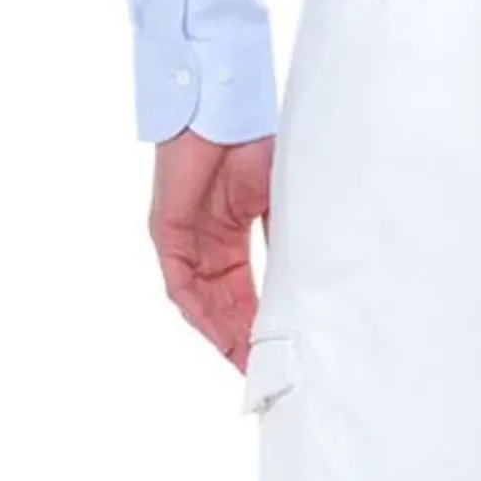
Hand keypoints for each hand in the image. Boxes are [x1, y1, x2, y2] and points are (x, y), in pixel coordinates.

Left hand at [149, 130, 274, 371]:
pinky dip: (201, 314)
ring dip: (223, 335)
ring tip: (246, 364)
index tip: (279, 354)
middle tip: (263, 373)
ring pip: (202, 302)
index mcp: (232, 233)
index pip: (246, 292)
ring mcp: (184, 238)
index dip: (261, 326)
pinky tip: (221, 337)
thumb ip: (289, 244)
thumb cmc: (255, 143)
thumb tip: (313, 286)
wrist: (223, 107)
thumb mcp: (282, 205)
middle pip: (223, 305)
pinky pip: (181, 286)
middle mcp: (206, 241)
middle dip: (242, 341)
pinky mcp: (167, 232)